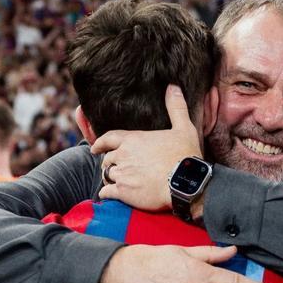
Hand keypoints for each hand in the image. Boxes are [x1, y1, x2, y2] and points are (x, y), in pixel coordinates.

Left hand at [94, 85, 201, 210]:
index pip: (109, 138)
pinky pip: (106, 192)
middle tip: (116, 169)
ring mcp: (122, 173)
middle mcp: (124, 154)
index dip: (100, 143)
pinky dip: (107, 194)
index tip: (95, 148)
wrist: (186, 183)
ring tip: (118, 183)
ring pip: (106, 175)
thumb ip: (176, 107)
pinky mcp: (123, 191)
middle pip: (107, 159)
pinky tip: (112, 196)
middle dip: (110, 163)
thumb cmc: (186, 156)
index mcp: (134, 139)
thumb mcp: (183, 128)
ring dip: (110, 179)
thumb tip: (173, 87)